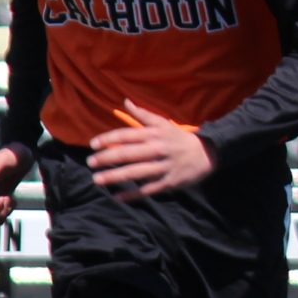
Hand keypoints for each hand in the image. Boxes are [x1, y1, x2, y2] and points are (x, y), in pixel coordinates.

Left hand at [88, 100, 214, 199]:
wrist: (207, 153)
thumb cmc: (179, 138)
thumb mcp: (163, 123)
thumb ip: (142, 114)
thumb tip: (125, 101)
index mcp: (154, 134)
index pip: (126, 135)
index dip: (108, 139)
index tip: (93, 144)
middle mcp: (157, 149)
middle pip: (127, 153)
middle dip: (106, 158)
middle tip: (90, 163)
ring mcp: (163, 167)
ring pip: (135, 172)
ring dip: (115, 176)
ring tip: (97, 180)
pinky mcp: (169, 182)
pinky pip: (148, 189)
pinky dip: (133, 194)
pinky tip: (118, 197)